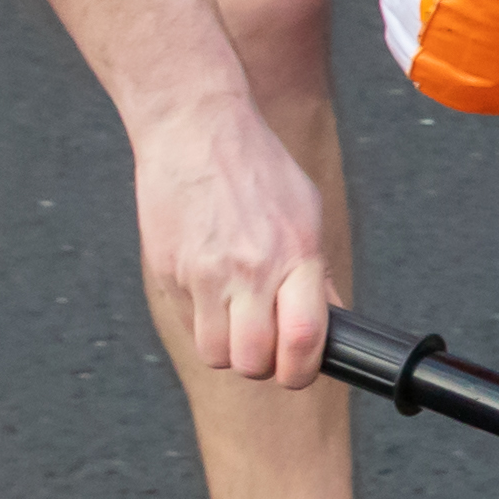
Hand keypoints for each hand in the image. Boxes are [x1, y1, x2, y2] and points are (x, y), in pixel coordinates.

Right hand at [132, 93, 333, 384]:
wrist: (194, 127)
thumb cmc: (255, 166)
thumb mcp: (305, 211)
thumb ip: (316, 272)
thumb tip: (329, 321)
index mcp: (293, 255)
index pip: (302, 341)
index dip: (301, 371)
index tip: (299, 368)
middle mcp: (249, 270)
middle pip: (252, 363)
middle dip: (262, 365)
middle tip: (265, 345)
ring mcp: (203, 274)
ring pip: (215, 354)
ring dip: (227, 348)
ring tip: (235, 318)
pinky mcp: (168, 272)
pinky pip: (187, 323)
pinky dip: (200, 321)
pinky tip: (208, 289)